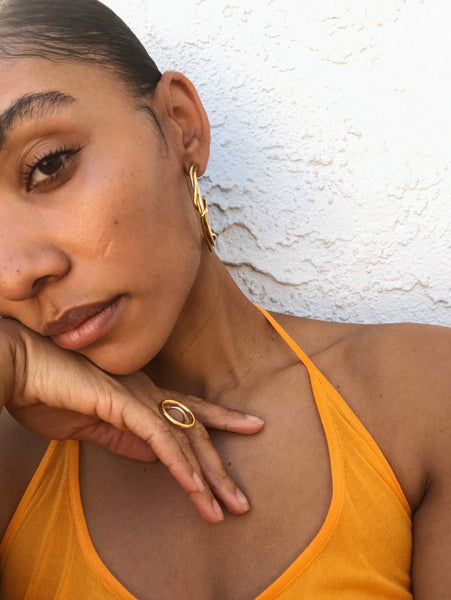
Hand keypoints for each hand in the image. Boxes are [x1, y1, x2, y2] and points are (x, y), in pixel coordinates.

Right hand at [1, 319, 263, 523]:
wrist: (21, 369)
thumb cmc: (49, 392)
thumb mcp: (93, 425)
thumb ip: (125, 439)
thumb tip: (155, 456)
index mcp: (141, 394)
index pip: (190, 410)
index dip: (220, 420)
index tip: (250, 425)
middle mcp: (148, 392)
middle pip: (196, 430)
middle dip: (221, 467)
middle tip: (241, 499)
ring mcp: (139, 397)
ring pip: (186, 439)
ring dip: (208, 478)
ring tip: (227, 508)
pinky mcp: (126, 404)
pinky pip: (162, 440)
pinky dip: (181, 465)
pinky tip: (197, 488)